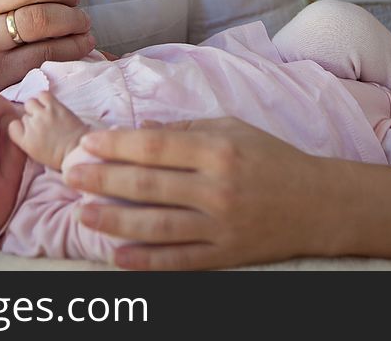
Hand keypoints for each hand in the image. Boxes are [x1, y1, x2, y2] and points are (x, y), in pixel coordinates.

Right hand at [9, 92, 89, 169]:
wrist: (78, 150)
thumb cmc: (60, 156)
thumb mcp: (35, 154)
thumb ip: (27, 139)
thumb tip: (25, 127)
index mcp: (25, 141)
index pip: (12, 126)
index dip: (21, 126)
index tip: (28, 128)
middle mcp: (31, 126)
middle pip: (23, 114)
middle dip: (31, 117)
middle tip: (41, 121)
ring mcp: (43, 114)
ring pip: (30, 102)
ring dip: (36, 106)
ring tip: (45, 111)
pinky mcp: (54, 106)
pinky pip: (42, 94)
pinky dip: (44, 97)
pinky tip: (49, 103)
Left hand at [64, 117, 334, 269]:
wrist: (320, 204)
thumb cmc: (272, 158)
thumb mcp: (234, 128)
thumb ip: (187, 128)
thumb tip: (142, 128)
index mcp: (218, 149)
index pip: (156, 145)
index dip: (117, 145)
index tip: (88, 143)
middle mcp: (217, 187)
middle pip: (148, 184)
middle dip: (103, 179)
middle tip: (70, 175)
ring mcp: (220, 225)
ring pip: (157, 225)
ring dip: (114, 221)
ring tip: (81, 214)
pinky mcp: (225, 254)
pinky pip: (179, 261)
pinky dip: (146, 261)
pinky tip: (117, 257)